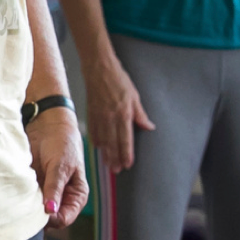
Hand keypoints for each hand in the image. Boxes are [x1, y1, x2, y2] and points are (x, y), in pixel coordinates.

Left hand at [26, 106, 86, 224]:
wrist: (48, 125)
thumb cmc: (62, 143)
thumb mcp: (61, 165)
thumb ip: (54, 188)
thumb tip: (50, 211)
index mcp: (76, 198)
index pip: (63, 219)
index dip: (50, 218)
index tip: (38, 210)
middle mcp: (60, 200)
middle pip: (47, 220)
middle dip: (36, 215)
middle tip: (24, 205)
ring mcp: (44, 195)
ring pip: (33, 212)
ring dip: (25, 208)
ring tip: (19, 197)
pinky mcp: (31, 189)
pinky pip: (23, 202)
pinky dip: (18, 200)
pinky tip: (14, 192)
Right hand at [82, 56, 152, 171]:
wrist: (99, 69)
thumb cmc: (118, 80)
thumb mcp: (134, 96)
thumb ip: (140, 114)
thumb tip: (149, 127)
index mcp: (123, 114)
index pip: (126, 139)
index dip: (127, 154)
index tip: (128, 164)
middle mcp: (110, 118)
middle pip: (113, 144)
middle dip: (115, 158)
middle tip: (117, 171)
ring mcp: (99, 117)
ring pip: (102, 141)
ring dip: (106, 154)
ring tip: (109, 164)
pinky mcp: (90, 114)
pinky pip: (93, 132)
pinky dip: (96, 142)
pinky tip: (99, 148)